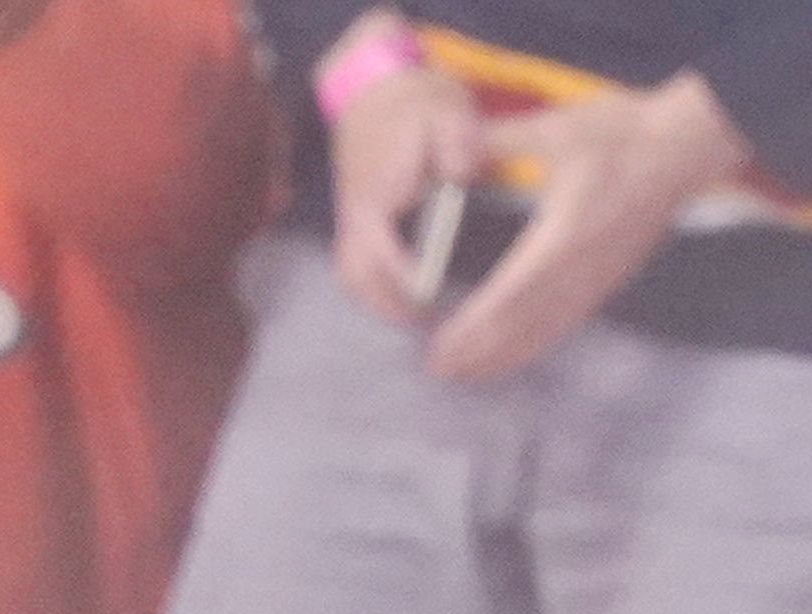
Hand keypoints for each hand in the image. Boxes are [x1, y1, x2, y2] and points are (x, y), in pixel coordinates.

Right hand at [327, 52, 486, 324]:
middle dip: (387, 306)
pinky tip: (401, 296)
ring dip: (377, 303)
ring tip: (414, 318)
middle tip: (426, 325)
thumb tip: (462, 173)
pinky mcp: (354, 222)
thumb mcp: (445, 112)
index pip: (381, 252)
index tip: (430, 302)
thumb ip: (457, 142)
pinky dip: (373, 289)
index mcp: (374, 195)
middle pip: (357, 277)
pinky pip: (354, 267)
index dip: (403, 282)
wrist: (377, 90)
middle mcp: (354, 216)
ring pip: (351, 277)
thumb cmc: (416, 104)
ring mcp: (349, 220)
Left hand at [428, 73, 747, 381]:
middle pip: (525, 322)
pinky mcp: (611, 277)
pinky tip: (514, 356)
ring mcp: (600, 276)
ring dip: (506, 355)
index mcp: (565, 233)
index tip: (443, 345)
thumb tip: (452, 148)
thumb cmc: (625, 133)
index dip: (476, 324)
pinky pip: (569, 321)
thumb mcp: (559, 128)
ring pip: (547, 329)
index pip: (513, 291)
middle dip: (480, 351)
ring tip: (466, 375)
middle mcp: (584, 265)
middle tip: (440, 371)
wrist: (689, 143)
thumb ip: (500, 141)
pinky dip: (537, 343)